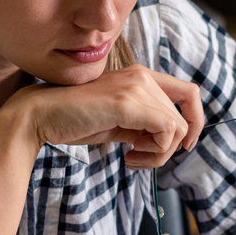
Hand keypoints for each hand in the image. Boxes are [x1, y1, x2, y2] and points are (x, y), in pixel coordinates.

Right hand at [4, 65, 205, 169]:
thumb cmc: (74, 120)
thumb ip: (142, 124)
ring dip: (159, 154)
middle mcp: (142, 76)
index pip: (189, 93)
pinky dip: (154, 153)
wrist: (40, 115)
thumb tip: (167, 141)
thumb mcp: (117, 121)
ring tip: (132, 158)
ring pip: (177, 128)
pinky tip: (128, 157)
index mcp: (140, 77)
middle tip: (138, 157)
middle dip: (167, 148)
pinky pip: (167, 132)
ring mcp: (136, 87)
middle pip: (183, 118)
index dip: (195, 120)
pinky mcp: (128, 103)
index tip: (182, 146)